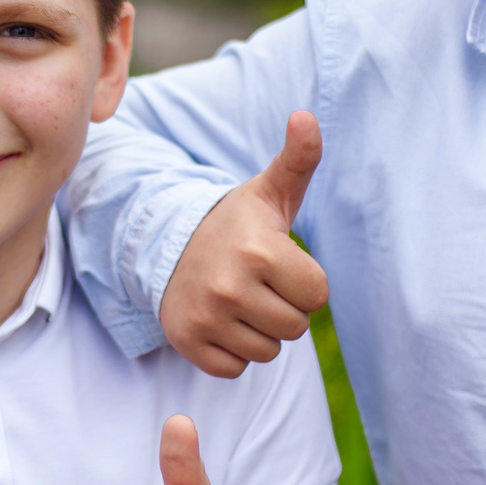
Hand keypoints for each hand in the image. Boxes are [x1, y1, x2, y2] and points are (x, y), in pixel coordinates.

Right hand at [159, 113, 328, 377]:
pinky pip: (236, 368)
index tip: (281, 264)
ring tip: (241, 300)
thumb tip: (307, 116)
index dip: (305, 281)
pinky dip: (234, 351)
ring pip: (268, 352)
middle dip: (285, 307)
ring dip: (261, 331)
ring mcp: (206, 316)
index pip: (318, 295)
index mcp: (259, 250)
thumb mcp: (269, 191)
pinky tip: (222, 320)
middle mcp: (230, 286)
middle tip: (260, 283)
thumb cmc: (236, 222)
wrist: (168, 244)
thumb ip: (298, 158)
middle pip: (295, 327)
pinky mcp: (187, 342)